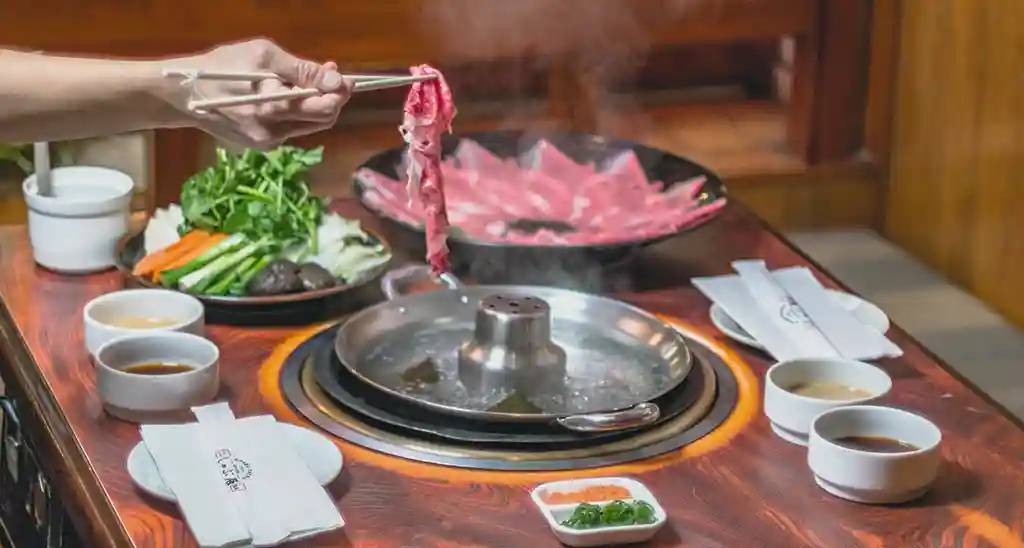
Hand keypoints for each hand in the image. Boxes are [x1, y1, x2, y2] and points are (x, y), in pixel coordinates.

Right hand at [163, 38, 351, 149]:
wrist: (184, 95)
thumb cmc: (222, 67)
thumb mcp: (263, 55)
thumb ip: (302, 70)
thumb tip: (335, 79)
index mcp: (273, 106)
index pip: (324, 108)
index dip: (340, 93)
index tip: (345, 78)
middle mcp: (274, 130)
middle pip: (323, 120)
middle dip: (331, 98)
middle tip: (328, 76)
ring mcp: (268, 142)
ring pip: (308, 126)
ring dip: (314, 105)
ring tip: (304, 82)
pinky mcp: (261, 146)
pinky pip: (291, 129)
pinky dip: (295, 113)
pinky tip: (283, 96)